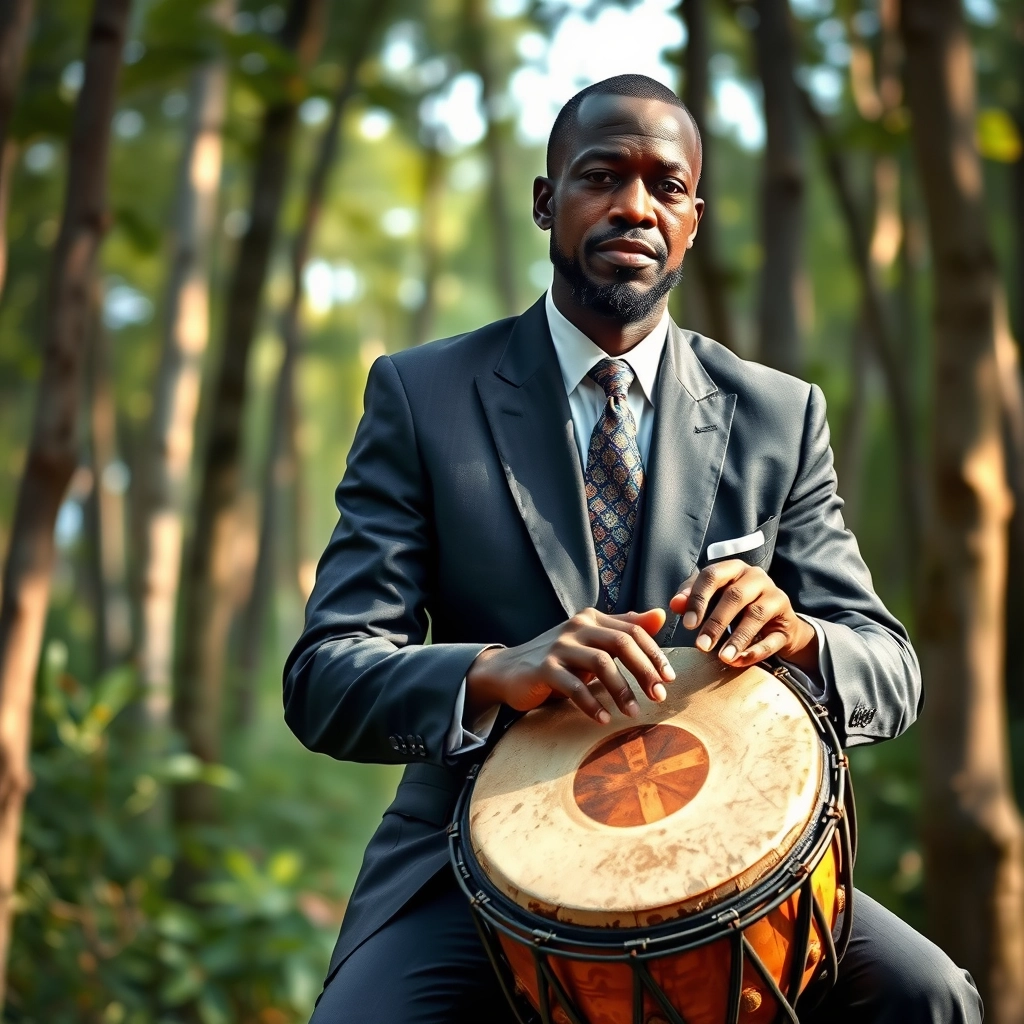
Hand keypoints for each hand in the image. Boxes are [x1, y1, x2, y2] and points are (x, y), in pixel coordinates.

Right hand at [465, 608, 675, 725]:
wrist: (509, 670)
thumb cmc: (559, 659)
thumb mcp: (592, 642)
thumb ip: (624, 629)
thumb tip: (660, 615)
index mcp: (591, 618)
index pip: (633, 630)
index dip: (654, 654)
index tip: (669, 678)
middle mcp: (576, 626)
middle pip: (621, 643)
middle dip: (644, 670)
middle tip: (659, 695)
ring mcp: (559, 646)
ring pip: (600, 663)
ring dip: (621, 690)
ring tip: (633, 712)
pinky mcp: (544, 668)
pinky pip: (574, 686)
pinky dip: (592, 704)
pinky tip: (603, 719)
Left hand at [669, 561, 817, 670]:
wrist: (776, 622)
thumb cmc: (735, 606)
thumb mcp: (712, 598)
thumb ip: (692, 598)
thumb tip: (675, 604)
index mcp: (734, 568)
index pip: (712, 575)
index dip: (698, 599)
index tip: (687, 625)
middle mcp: (756, 578)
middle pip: (734, 596)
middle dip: (715, 622)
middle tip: (701, 646)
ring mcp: (776, 598)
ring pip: (756, 615)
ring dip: (737, 638)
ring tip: (722, 658)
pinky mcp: (788, 622)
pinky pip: (773, 638)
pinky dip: (755, 651)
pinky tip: (738, 661)